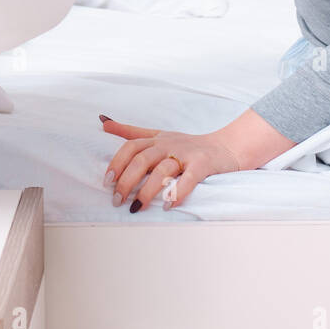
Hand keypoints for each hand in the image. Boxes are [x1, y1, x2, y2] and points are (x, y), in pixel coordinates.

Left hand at [101, 120, 239, 212]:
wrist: (226, 147)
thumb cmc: (188, 145)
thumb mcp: (158, 135)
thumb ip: (131, 131)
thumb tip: (103, 121)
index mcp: (157, 139)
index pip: (131, 146)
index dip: (117, 163)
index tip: (107, 181)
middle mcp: (169, 144)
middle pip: (142, 159)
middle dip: (127, 181)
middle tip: (118, 200)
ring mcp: (186, 154)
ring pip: (162, 170)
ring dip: (147, 190)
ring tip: (137, 207)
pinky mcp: (202, 165)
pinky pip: (188, 179)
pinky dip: (177, 193)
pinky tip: (168, 205)